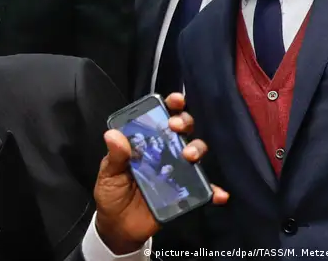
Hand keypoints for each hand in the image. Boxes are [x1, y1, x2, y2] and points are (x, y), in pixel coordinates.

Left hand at [93, 93, 229, 253]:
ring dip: (197, 149)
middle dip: (184, 122)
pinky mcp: (184, 193)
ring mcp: (176, 171)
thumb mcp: (108, 173)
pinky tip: (218, 194)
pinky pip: (204, 190)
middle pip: (182, 130)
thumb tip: (112, 135)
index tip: (175, 101)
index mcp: (145, 143)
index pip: (160, 118)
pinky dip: (214, 191)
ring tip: (189, 156)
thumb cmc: (112, 193)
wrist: (119, 226)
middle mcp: (164, 152)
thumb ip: (114, 156)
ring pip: (195, 152)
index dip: (171, 106)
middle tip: (176, 127)